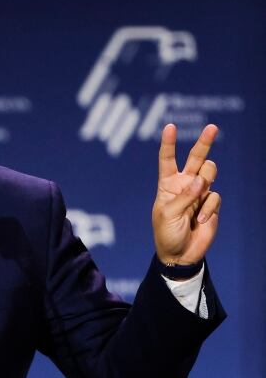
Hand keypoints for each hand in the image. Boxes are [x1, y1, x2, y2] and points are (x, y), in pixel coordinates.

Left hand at [152, 124, 220, 266]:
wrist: (180, 254)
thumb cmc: (166, 233)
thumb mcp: (168, 214)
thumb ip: (184, 197)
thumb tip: (201, 180)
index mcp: (167, 184)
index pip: (167, 160)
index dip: (169, 143)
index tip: (170, 126)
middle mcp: (184, 184)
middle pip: (196, 158)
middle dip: (204, 142)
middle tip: (212, 127)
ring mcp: (200, 193)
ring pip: (209, 174)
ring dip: (205, 182)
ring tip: (198, 195)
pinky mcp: (211, 204)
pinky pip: (215, 197)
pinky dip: (208, 209)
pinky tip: (200, 221)